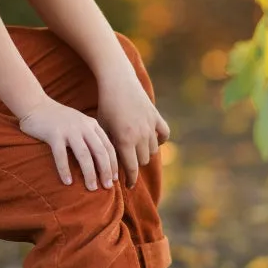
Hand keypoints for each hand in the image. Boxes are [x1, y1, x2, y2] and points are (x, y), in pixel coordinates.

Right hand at [18, 97, 118, 190]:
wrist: (36, 105)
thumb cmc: (58, 119)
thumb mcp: (79, 123)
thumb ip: (90, 135)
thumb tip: (100, 160)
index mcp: (92, 124)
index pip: (108, 146)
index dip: (113, 163)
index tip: (115, 179)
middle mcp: (83, 126)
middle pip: (100, 151)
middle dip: (106, 170)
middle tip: (107, 187)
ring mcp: (68, 129)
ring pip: (84, 155)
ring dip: (89, 173)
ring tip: (92, 188)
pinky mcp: (53, 134)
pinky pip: (61, 155)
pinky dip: (65, 170)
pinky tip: (68, 182)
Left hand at [96, 69, 169, 187]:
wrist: (117, 82)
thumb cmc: (105, 106)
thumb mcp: (103, 128)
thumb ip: (109, 147)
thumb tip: (110, 167)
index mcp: (125, 140)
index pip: (131, 168)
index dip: (130, 180)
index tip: (128, 186)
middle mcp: (140, 135)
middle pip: (143, 160)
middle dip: (135, 164)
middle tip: (128, 164)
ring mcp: (150, 126)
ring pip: (153, 150)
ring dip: (145, 152)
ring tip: (136, 151)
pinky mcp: (157, 116)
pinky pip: (164, 135)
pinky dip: (160, 139)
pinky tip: (151, 139)